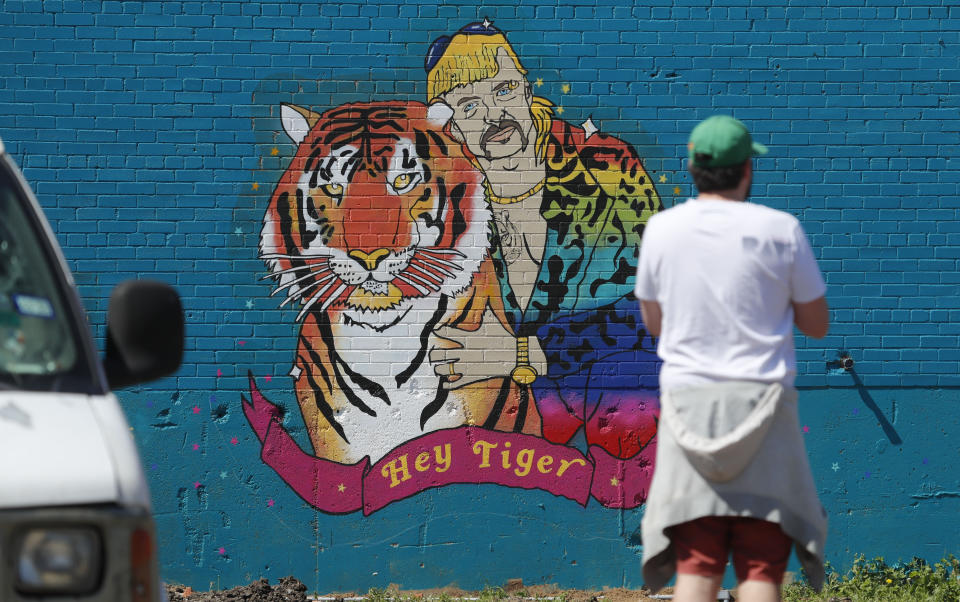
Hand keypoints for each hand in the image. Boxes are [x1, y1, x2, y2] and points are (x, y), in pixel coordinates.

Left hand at [429, 308, 546, 389]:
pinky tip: (443, 383)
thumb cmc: (506, 336)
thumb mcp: (494, 320)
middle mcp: (465, 351)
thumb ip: (485, 306)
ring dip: (438, 368)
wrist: (519, 356)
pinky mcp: (473, 377)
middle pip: (439, 353)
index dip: (437, 331)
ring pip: (443, 369)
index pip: (444, 332)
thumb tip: (484, 285)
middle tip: (433, 353)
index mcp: (469, 336)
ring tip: (438, 367)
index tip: (435, 331)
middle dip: (434, 353)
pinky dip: (447, 384)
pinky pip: (454, 383)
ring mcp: (469, 365)